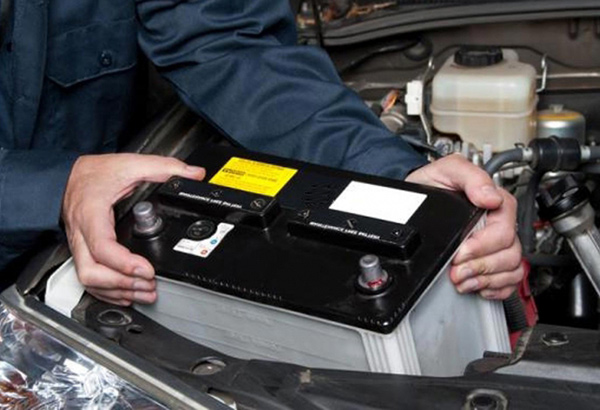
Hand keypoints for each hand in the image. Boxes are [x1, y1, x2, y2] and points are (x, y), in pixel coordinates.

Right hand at [62, 154, 204, 305]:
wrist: (69, 175)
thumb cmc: (95, 173)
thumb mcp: (131, 164)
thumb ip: (164, 167)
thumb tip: (194, 174)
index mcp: (92, 214)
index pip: (102, 247)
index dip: (125, 264)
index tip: (148, 269)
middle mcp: (81, 234)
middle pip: (91, 272)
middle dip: (122, 284)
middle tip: (150, 284)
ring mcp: (79, 245)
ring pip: (88, 279)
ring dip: (118, 291)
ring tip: (145, 292)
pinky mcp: (81, 252)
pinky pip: (88, 279)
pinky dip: (108, 291)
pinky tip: (127, 293)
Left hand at [405, 154, 522, 299]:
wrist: (413, 201)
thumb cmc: (432, 184)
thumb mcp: (446, 170)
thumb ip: (470, 176)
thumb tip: (489, 196)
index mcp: (493, 202)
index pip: (504, 229)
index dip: (483, 245)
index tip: (461, 252)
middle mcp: (497, 224)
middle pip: (509, 253)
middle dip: (481, 266)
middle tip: (457, 271)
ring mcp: (496, 243)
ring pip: (512, 268)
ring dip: (486, 279)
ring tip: (462, 280)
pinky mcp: (490, 259)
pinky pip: (509, 281)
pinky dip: (496, 288)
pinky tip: (478, 286)